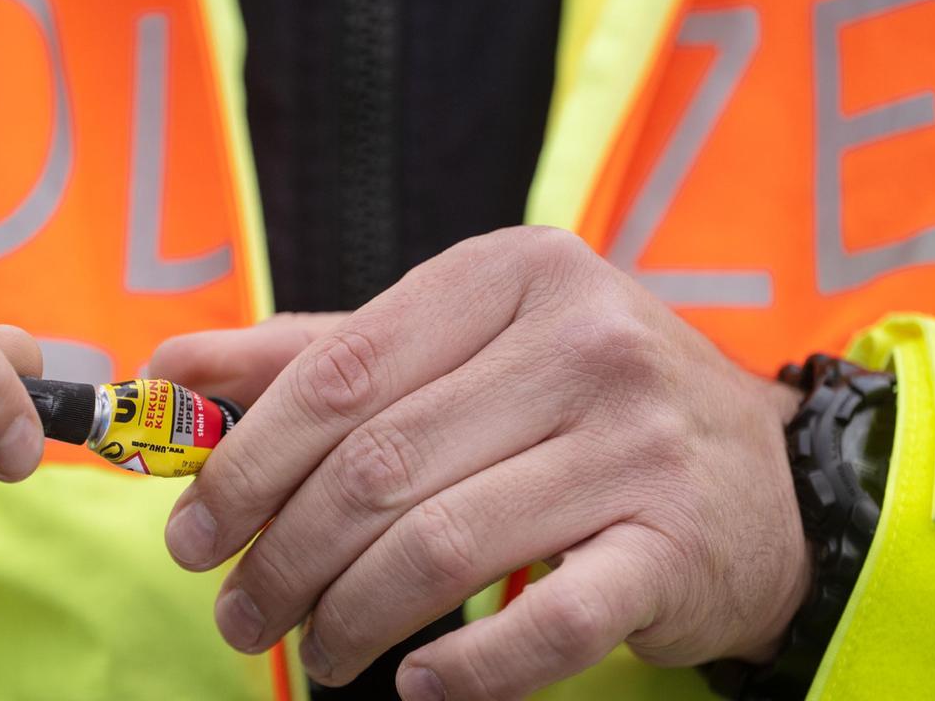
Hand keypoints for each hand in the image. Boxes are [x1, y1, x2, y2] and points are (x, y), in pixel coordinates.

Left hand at [151, 226, 808, 699]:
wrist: (764, 477)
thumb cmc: (582, 403)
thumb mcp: (462, 347)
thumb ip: (319, 356)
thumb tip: (171, 372)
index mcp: (514, 275)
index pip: (343, 371)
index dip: (247, 461)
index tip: (192, 530)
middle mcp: (585, 344)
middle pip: (380, 466)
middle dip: (284, 557)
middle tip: (243, 614)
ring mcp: (636, 445)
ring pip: (443, 545)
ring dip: (352, 617)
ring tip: (320, 651)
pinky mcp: (676, 546)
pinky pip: (546, 621)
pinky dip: (468, 667)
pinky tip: (420, 682)